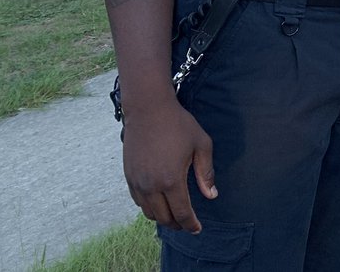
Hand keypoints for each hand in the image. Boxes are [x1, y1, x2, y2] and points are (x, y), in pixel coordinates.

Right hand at [122, 99, 215, 232]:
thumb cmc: (178, 124)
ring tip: (174, 215)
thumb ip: (206, 173)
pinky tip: (159, 202)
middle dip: (177, 224)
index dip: (190, 224)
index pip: (181, 213)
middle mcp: (151, 186)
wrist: (148, 110)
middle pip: (163, 217)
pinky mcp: (128, 176)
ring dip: (162, 217)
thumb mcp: (201, 145)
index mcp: (171, 180)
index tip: (197, 229)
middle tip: (187, 223)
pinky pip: (138, 201)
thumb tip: (211, 195)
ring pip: (148, 212)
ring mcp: (137, 182)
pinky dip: (149, 207)